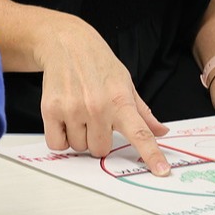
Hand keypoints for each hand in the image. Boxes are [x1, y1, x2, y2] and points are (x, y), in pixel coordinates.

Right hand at [34, 16, 171, 175]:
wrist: (67, 44)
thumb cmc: (99, 64)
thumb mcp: (126, 83)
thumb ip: (143, 112)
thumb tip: (162, 132)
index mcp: (120, 101)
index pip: (140, 133)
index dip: (152, 155)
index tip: (163, 171)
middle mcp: (98, 107)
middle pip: (100, 150)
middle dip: (98, 138)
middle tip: (94, 117)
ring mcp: (73, 109)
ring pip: (79, 147)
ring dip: (79, 136)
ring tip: (78, 111)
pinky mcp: (51, 110)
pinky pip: (58, 144)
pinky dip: (60, 138)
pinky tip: (64, 119)